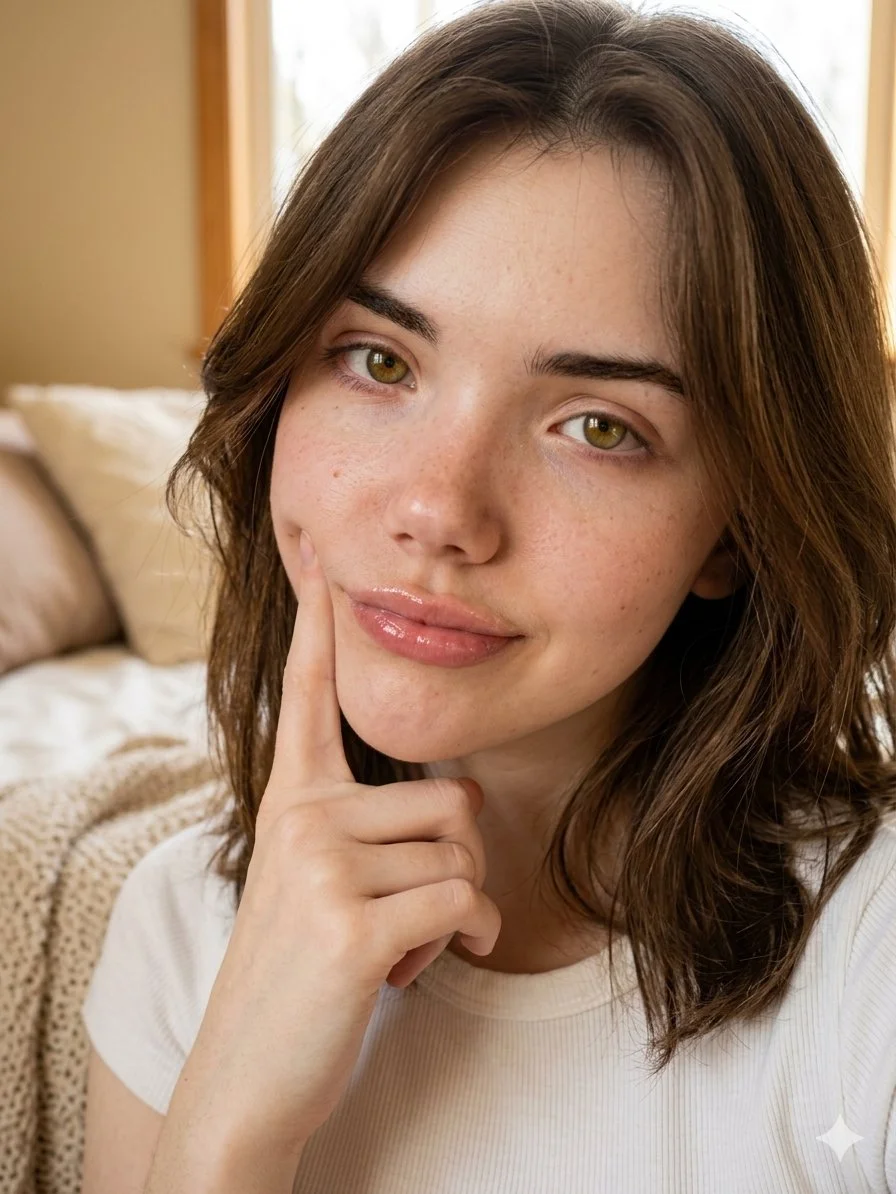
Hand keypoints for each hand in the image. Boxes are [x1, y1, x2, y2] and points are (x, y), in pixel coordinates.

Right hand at [171, 530, 501, 1159]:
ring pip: (464, 854)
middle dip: (452, 868)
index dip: (320, 624)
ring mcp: (322, 863)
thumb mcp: (318, 882)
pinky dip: (468, 941)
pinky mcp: (350, 920)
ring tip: (393, 945)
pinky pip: (464, 901)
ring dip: (454, 915)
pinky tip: (418, 968)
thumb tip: (462, 796)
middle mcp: (302, 813)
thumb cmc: (301, 974)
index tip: (319, 555)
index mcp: (293, 798)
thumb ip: (367, 825)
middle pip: (453, 799)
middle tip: (395, 919)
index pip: (309, 694)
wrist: (245, 1077)